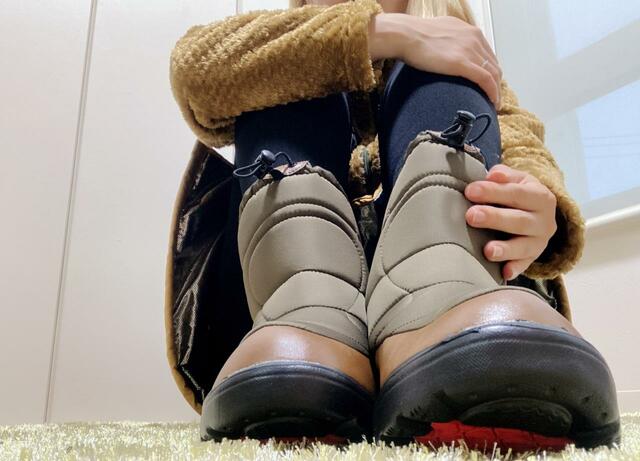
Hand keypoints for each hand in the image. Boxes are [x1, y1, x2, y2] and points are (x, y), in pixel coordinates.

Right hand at [368, 13, 501, 106]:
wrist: (406, 35)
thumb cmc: (415, 35)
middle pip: (494, 64)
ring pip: (493, 73)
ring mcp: (470, 50)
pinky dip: (492, 92)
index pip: (488, 54)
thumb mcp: (440, 32)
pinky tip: (492, 102)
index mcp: (470, 31)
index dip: (491, 71)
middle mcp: (474, 38)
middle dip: (496, 82)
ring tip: (493, 104)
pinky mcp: (462, 63)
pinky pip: (486, 79)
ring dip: (496, 90)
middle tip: (493, 97)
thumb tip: (446, 52)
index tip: (489, 84)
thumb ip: (450, 41)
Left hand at [464, 164, 557, 279]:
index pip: (517, 193)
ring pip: (524, 246)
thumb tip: (492, 175)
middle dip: (494, 218)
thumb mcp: (517, 179)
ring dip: (505, 249)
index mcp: (541, 196)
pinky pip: (525, 265)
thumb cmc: (519, 193)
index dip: (493, 192)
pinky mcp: (533, 258)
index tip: (470, 191)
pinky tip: (504, 273)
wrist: (538, 212)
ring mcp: (540, 242)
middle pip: (519, 220)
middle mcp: (544, 221)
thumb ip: (504, 176)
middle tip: (471, 216)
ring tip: (487, 250)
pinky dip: (515, 269)